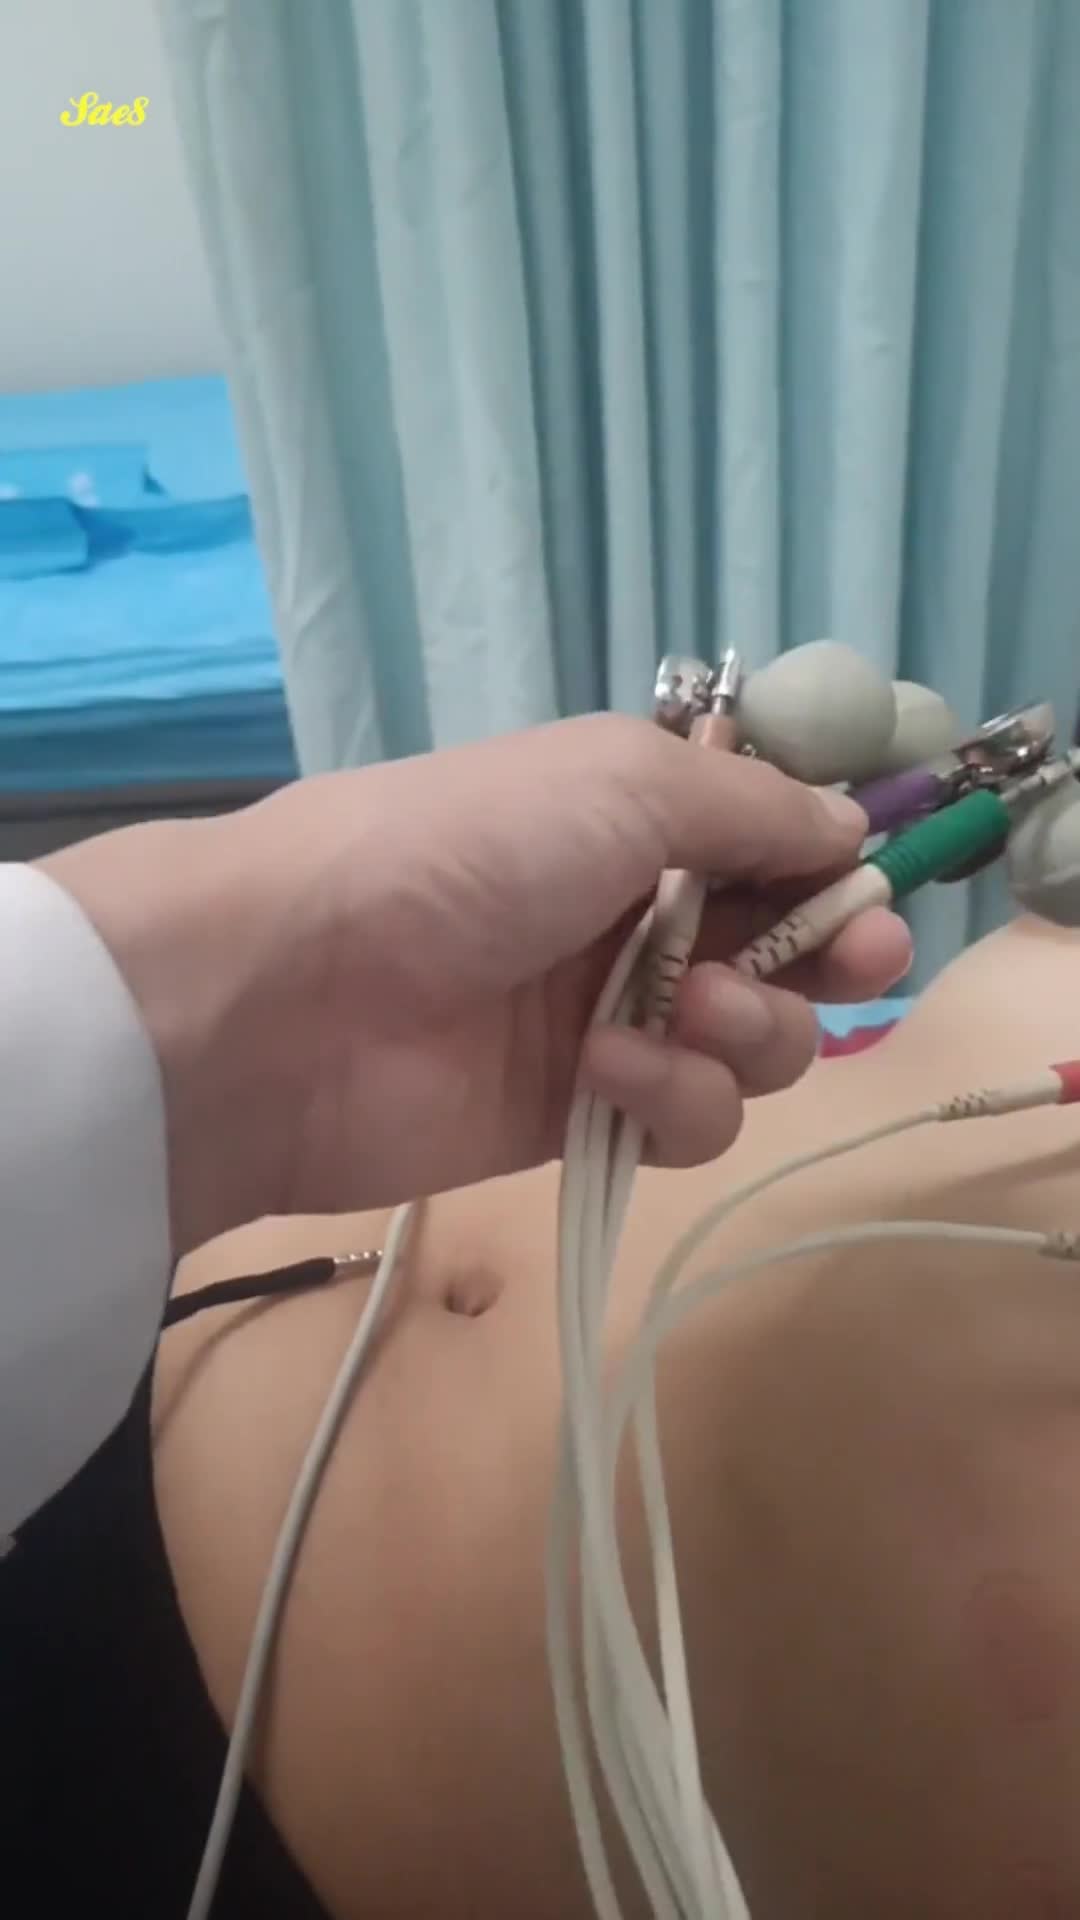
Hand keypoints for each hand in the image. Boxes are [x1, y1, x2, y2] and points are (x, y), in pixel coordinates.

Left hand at [44, 714, 909, 1250]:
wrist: (293, 991)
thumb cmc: (464, 850)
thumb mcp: (620, 782)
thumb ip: (751, 808)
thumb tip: (846, 826)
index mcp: (632, 815)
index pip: (770, 846)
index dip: (830, 874)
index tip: (867, 898)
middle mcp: (630, 913)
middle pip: (782, 953)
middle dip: (825, 959)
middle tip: (849, 966)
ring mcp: (605, 1020)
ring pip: (749, 1046)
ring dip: (743, 1030)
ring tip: (679, 1012)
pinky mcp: (578, 1118)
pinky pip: (685, 1121)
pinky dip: (672, 1097)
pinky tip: (610, 1072)